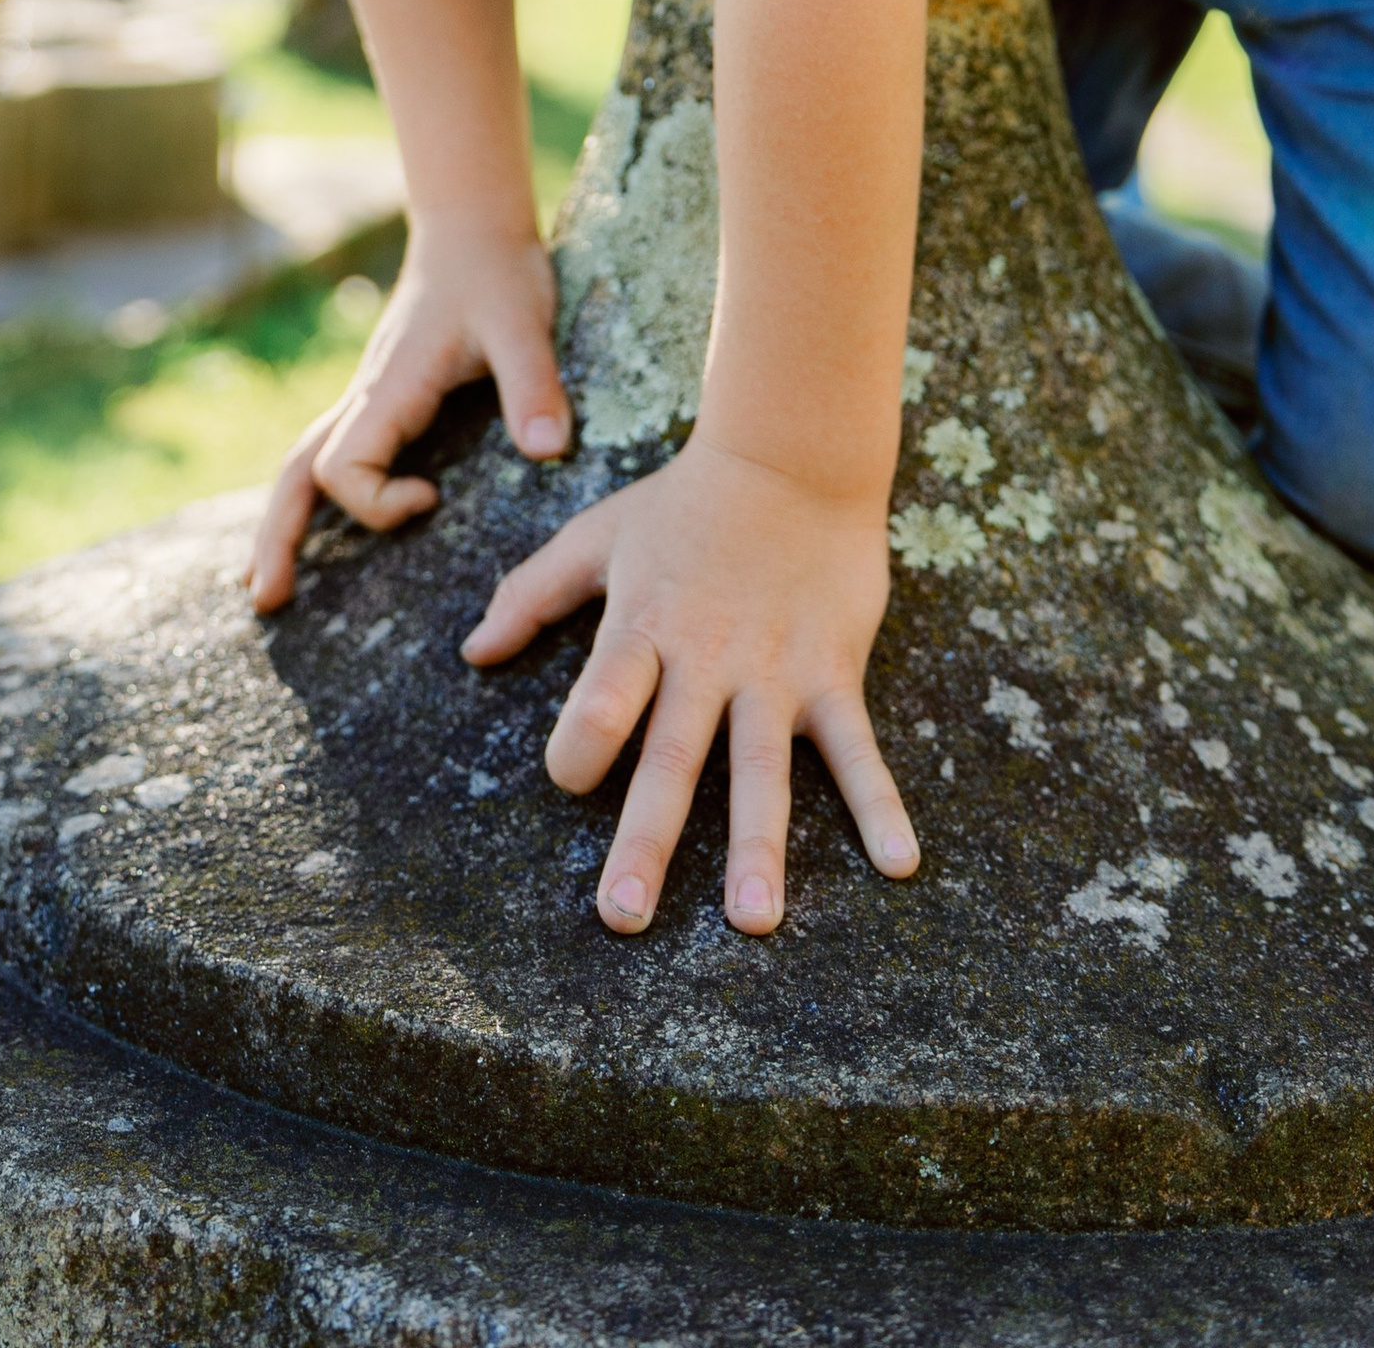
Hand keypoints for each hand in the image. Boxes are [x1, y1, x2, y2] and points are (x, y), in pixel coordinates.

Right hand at [246, 216, 570, 610]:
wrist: (472, 226)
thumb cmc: (497, 270)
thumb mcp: (523, 323)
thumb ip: (533, 384)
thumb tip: (547, 452)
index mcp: (390, 386)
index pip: (341, 466)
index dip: (377, 502)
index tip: (435, 499)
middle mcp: (366, 394)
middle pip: (295, 471)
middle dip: (276, 534)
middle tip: (265, 600)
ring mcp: (369, 394)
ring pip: (302, 460)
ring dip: (282, 520)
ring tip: (267, 583)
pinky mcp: (383, 393)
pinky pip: (332, 450)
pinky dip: (311, 494)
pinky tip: (317, 526)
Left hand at [461, 432, 916, 935]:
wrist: (791, 455)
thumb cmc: (682, 502)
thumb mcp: (597, 538)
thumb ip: (531, 594)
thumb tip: (473, 652)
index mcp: (642, 626)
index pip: (600, 698)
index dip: (579, 744)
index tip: (571, 778)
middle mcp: (705, 659)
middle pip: (671, 758)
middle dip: (647, 840)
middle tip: (624, 917)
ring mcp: (774, 669)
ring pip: (762, 768)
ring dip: (759, 845)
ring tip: (754, 919)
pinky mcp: (833, 670)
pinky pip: (857, 748)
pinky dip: (881, 805)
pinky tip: (900, 864)